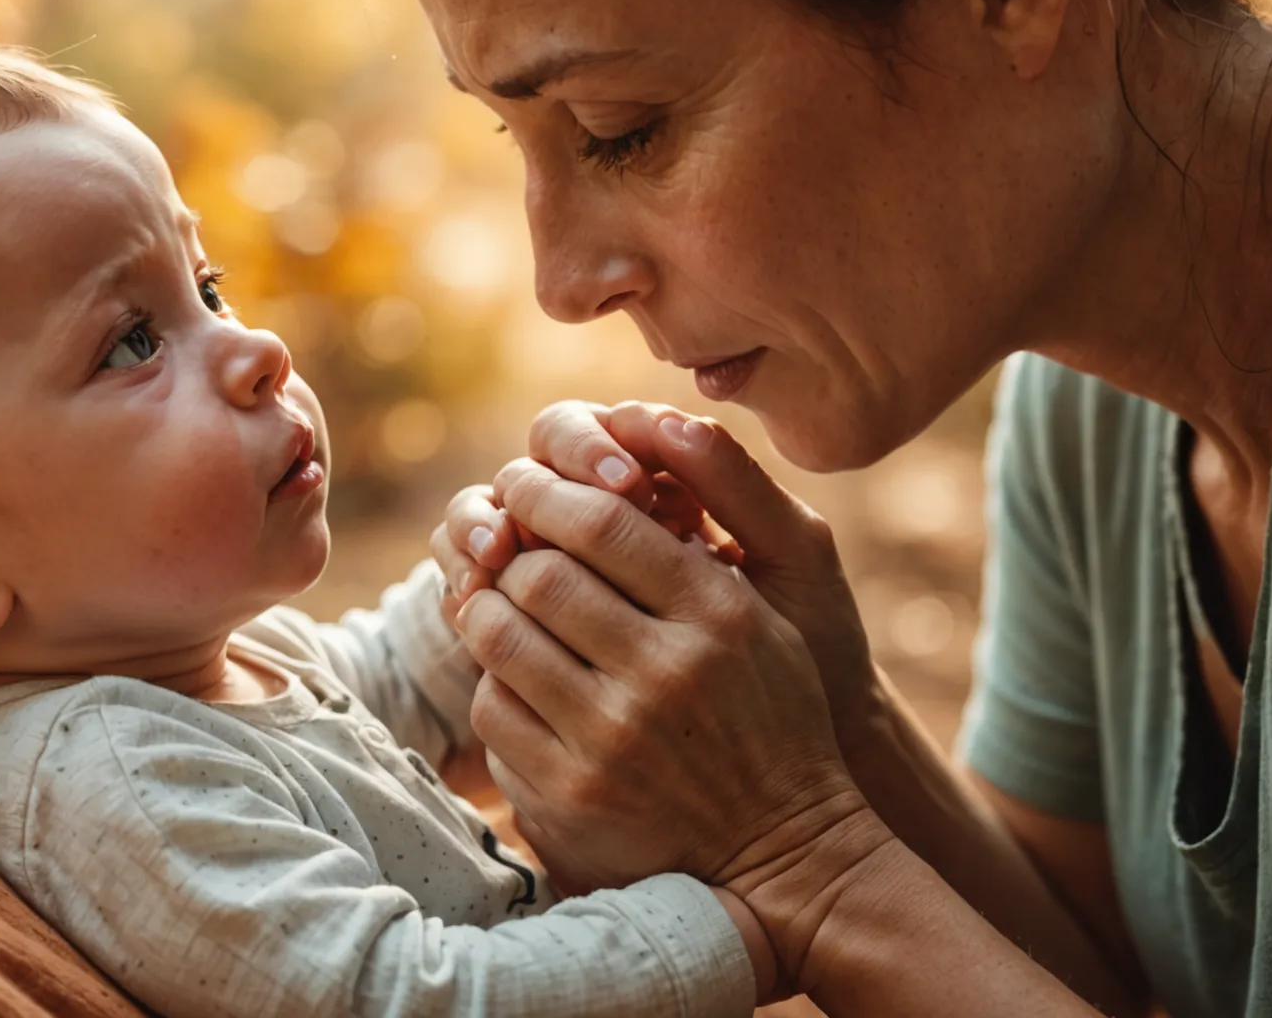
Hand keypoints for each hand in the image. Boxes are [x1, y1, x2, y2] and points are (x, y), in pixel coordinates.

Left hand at [455, 415, 869, 900]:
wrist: (785, 848)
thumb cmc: (776, 707)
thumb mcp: (779, 602)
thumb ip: (727, 510)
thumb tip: (642, 424)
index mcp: (719, 615)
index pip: (604, 523)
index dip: (548, 491)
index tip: (525, 480)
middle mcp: (667, 674)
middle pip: (541, 575)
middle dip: (506, 542)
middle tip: (497, 532)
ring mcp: (614, 739)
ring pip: (502, 639)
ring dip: (486, 606)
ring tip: (494, 594)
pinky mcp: (571, 794)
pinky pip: (495, 710)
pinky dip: (492, 680)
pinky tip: (513, 673)